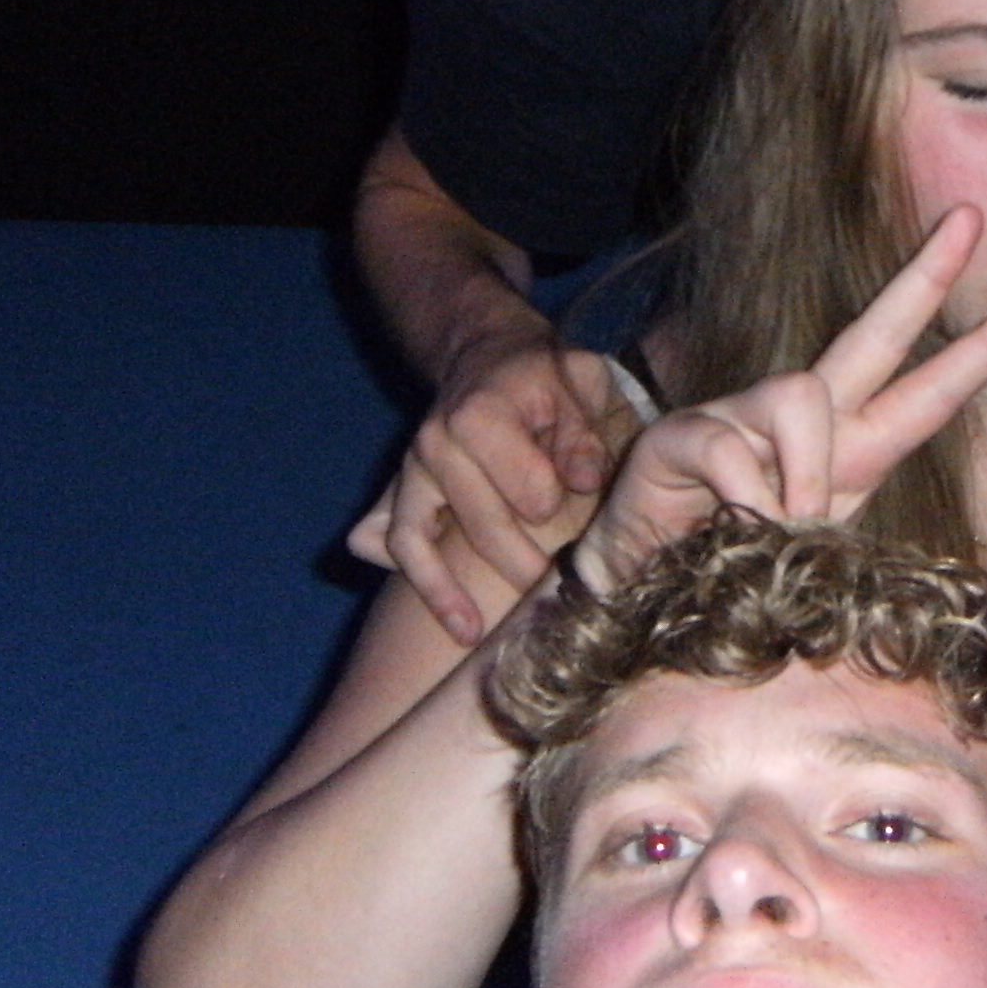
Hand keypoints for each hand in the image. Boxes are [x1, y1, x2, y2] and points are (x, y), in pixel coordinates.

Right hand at [351, 333, 636, 646]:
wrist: (488, 354)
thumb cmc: (544, 375)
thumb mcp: (579, 381)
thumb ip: (582, 432)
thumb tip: (584, 481)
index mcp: (484, 412)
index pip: (529, 490)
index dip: (561, 507)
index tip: (584, 512)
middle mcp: (438, 441)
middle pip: (484, 526)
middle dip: (527, 566)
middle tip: (565, 596)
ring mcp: (415, 468)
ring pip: (428, 541)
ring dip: (461, 592)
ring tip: (489, 633)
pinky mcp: (403, 490)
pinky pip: (402, 545)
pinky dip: (427, 587)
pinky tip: (463, 626)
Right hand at [572, 209, 986, 587]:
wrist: (645, 596)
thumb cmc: (736, 576)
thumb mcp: (815, 559)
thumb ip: (839, 528)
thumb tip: (823, 506)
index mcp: (849, 449)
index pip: (927, 392)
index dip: (980, 350)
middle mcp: (802, 419)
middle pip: (876, 334)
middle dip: (926, 277)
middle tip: (970, 218)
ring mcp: (739, 418)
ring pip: (802, 397)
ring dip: (806, 470)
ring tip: (785, 525)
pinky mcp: (683, 436)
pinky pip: (734, 451)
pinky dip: (747, 498)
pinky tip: (732, 527)